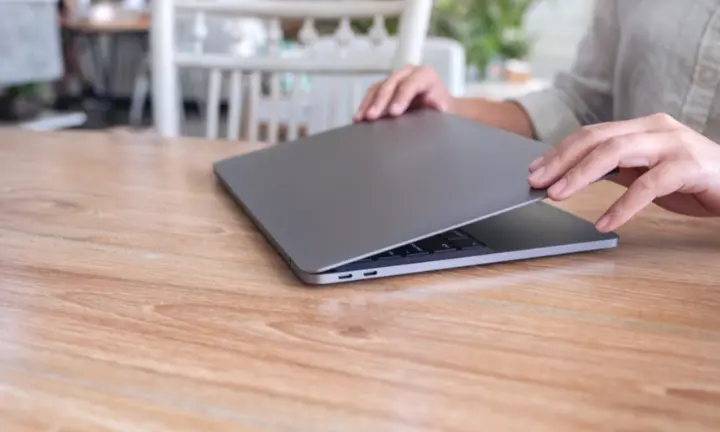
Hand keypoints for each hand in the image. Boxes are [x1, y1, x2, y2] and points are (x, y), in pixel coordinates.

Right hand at [353, 65, 452, 121]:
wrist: (438, 108)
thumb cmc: (440, 107)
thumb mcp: (444, 106)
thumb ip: (438, 105)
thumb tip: (435, 104)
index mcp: (425, 75)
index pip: (410, 84)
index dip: (401, 97)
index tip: (394, 112)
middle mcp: (408, 73)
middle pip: (391, 84)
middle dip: (380, 101)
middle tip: (373, 116)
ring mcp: (395, 79)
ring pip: (378, 88)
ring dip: (368, 103)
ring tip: (361, 118)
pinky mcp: (385, 87)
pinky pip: (372, 94)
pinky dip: (365, 105)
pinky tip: (358, 117)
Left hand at [527, 113, 719, 231]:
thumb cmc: (692, 181)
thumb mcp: (645, 172)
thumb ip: (616, 169)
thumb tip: (570, 177)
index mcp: (642, 127)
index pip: (592, 134)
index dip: (560, 151)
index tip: (534, 170)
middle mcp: (656, 128)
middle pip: (598, 139)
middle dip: (562, 161)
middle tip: (537, 183)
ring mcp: (674, 144)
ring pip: (617, 152)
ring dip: (582, 175)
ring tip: (559, 196)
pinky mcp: (690, 167)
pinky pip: (648, 185)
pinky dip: (622, 206)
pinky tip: (604, 222)